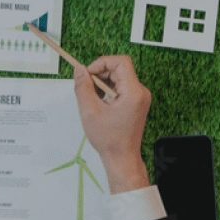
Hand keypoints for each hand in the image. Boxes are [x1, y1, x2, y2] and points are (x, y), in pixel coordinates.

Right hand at [72, 56, 151, 193]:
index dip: (102, 63)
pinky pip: (121, 86)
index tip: (88, 74)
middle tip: (87, 87)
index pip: (121, 62)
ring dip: (103, 82)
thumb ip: (82, 86)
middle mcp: (140, 92)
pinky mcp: (136, 102)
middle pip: (119, 68)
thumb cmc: (109, 139)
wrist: (122, 158)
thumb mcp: (89, 111)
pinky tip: (100, 102)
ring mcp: (140, 97)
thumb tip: (79, 69)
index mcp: (133, 92)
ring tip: (92, 97)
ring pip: (119, 77)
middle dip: (100, 73)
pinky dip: (108, 90)